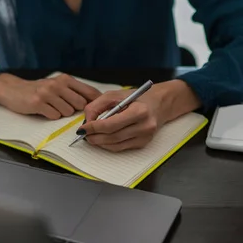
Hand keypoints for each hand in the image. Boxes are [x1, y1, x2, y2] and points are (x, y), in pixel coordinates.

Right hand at [0, 73, 101, 118]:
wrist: (12, 90)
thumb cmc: (39, 90)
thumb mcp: (57, 85)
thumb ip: (74, 91)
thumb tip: (96, 103)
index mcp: (65, 79)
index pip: (89, 91)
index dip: (96, 103)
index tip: (98, 110)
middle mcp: (58, 84)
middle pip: (80, 104)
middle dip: (76, 110)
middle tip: (65, 109)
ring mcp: (47, 93)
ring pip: (67, 112)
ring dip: (61, 114)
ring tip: (51, 107)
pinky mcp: (38, 103)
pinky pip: (54, 116)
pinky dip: (51, 116)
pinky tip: (44, 111)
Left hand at [79, 80, 201, 151]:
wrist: (159, 104)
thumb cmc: (136, 98)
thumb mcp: (114, 95)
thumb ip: (97, 106)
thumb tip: (87, 122)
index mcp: (139, 111)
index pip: (111, 124)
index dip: (93, 128)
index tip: (82, 128)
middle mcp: (145, 126)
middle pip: (112, 137)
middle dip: (94, 137)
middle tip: (84, 134)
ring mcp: (145, 137)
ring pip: (115, 145)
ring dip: (100, 143)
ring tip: (91, 137)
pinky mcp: (144, 143)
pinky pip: (121, 148)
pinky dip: (109, 145)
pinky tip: (102, 140)